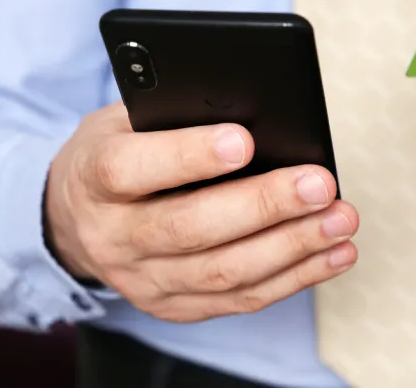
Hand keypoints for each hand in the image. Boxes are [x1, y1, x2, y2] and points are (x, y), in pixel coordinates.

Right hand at [45, 102, 357, 321]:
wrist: (75, 219)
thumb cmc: (117, 153)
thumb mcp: (125, 120)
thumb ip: (174, 114)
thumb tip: (254, 108)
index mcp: (92, 178)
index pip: (130, 170)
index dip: (187, 156)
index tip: (245, 140)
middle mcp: (111, 237)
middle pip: (189, 229)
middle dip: (262, 207)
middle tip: (319, 184)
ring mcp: (143, 280)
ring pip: (222, 273)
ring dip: (291, 247)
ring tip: (340, 219)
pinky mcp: (174, 306)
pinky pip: (240, 299)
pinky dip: (295, 277)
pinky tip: (333, 253)